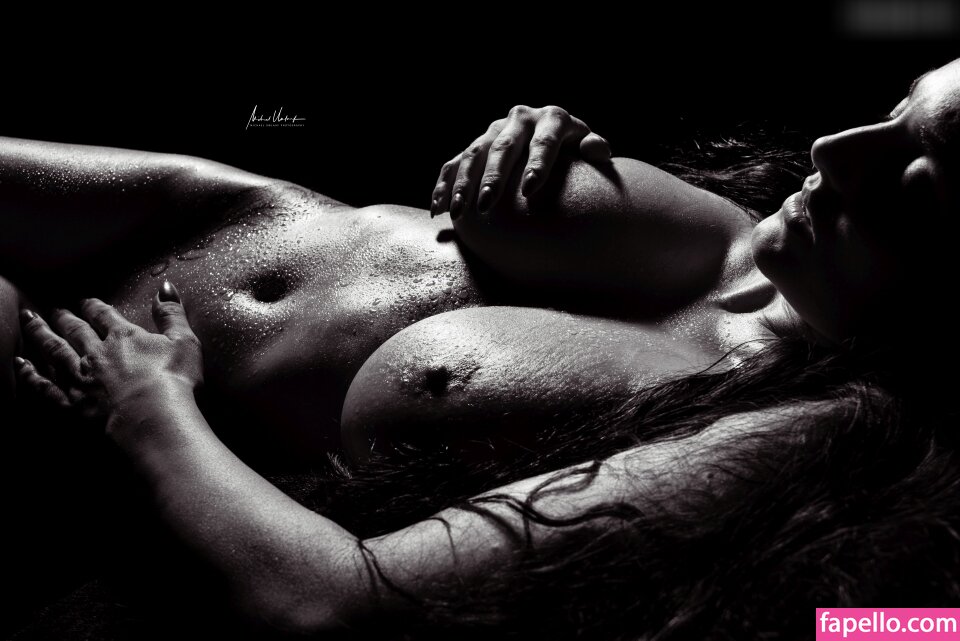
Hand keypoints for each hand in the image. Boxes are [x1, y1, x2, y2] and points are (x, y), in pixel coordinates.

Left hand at [15, 281, 202, 424]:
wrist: (154, 420)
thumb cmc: (175, 381)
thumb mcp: (184, 342)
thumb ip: (172, 314)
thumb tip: (166, 287)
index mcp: (124, 337)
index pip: (104, 315)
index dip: (94, 307)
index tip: (87, 302)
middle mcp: (96, 353)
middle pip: (75, 330)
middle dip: (65, 318)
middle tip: (56, 310)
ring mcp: (79, 378)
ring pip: (54, 351)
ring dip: (41, 334)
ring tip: (30, 321)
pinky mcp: (71, 403)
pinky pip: (44, 386)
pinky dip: (30, 374)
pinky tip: (20, 364)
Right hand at [430, 105, 610, 218]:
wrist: (553, 134)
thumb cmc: (576, 148)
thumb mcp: (588, 143)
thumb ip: (595, 147)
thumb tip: (597, 149)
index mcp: (551, 118)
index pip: (544, 142)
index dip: (537, 165)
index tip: (530, 191)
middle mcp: (519, 119)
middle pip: (503, 148)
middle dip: (492, 177)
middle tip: (486, 205)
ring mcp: (494, 130)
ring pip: (474, 154)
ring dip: (463, 184)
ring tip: (459, 213)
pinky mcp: (477, 144)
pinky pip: (454, 163)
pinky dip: (444, 185)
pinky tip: (438, 209)